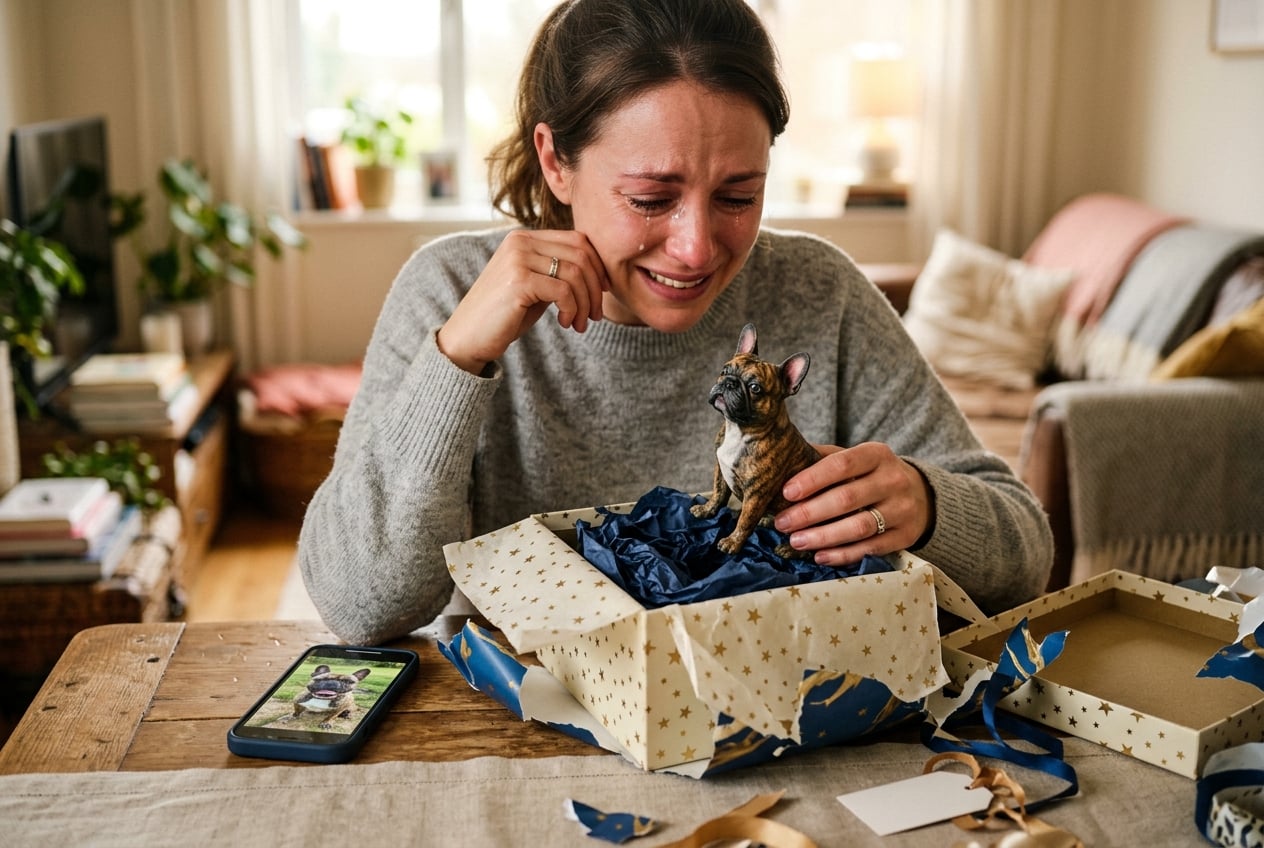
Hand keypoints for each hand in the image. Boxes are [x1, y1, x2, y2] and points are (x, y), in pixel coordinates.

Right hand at [437, 229, 609, 373]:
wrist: (467, 338)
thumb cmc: (504, 315)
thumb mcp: (536, 287)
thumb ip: (558, 273)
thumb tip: (597, 271)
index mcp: (524, 238)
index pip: (578, 240)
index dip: (598, 266)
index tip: (602, 292)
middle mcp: (520, 242)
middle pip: (581, 254)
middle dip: (595, 287)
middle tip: (594, 315)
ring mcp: (518, 259)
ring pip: (575, 273)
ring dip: (585, 303)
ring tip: (579, 324)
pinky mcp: (518, 281)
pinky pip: (563, 291)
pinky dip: (571, 309)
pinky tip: (564, 323)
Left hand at [773, 442, 931, 563]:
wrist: (920, 495)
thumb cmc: (871, 475)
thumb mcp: (855, 459)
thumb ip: (823, 459)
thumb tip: (781, 462)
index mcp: (877, 454)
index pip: (842, 464)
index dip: (812, 479)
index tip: (786, 493)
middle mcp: (894, 480)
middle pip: (847, 498)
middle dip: (810, 513)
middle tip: (783, 523)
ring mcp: (903, 509)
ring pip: (859, 527)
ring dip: (823, 537)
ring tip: (797, 541)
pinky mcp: (906, 536)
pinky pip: (871, 548)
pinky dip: (843, 554)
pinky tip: (821, 555)